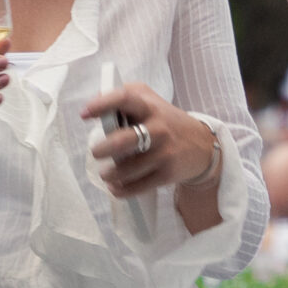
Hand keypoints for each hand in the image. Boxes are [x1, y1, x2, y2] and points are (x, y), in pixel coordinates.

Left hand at [82, 81, 218, 198]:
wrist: (203, 145)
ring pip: (128, 169)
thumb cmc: (166, 121)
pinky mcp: (167, 174)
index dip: (102, 105)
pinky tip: (115, 187)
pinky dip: (121, 190)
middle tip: (96, 152)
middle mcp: (158, 128)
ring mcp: (164, 152)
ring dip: (110, 174)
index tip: (84, 114)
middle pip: (123, 140)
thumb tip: (95, 105)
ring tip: (105, 174)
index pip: (125, 99)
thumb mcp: (151, 101)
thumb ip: (126, 97)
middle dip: (103, 149)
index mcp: (150, 106)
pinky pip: (138, 186)